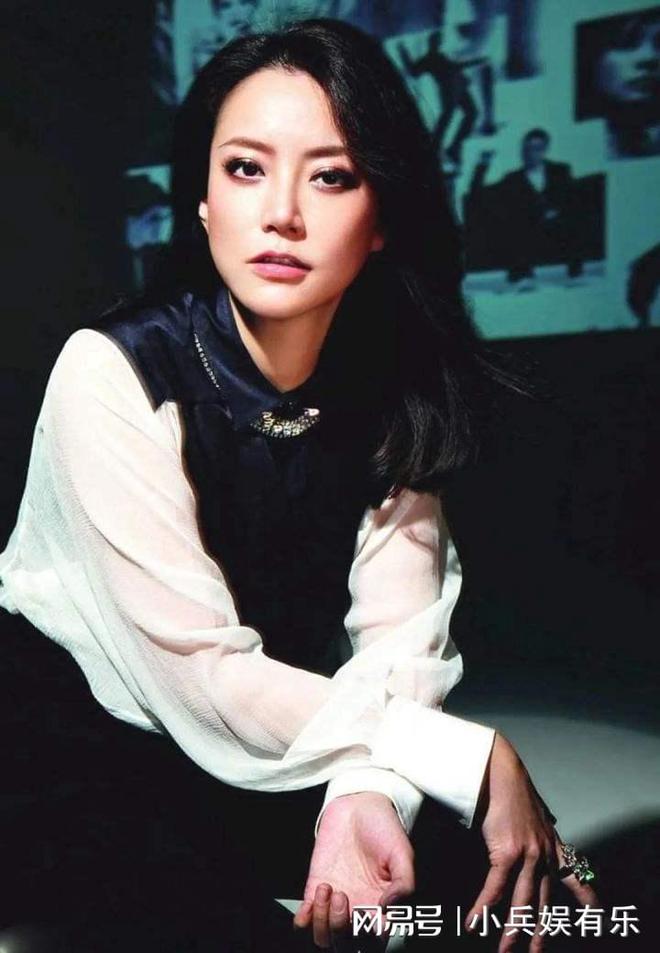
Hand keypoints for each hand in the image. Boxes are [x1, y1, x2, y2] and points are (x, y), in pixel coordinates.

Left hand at [293, 791, 414, 950]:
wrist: (358, 805)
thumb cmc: (384, 828)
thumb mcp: (402, 852)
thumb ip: (404, 883)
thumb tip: (389, 909)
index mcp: (382, 909)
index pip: (374, 943)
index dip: (370, 938)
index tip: (369, 914)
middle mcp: (358, 911)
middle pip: (345, 946)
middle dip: (340, 931)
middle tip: (343, 896)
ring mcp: (336, 902)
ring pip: (324, 938)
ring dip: (323, 923)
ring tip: (330, 889)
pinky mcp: (315, 888)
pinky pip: (305, 920)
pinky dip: (305, 918)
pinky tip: (314, 896)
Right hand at [467, 733, 599, 952]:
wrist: (500, 770)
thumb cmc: (511, 787)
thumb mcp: (534, 810)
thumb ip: (542, 824)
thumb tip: (549, 823)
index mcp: (552, 845)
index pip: (575, 874)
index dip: (586, 896)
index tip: (598, 913)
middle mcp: (545, 854)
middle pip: (545, 901)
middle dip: (542, 931)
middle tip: (538, 952)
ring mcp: (529, 855)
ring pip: (522, 902)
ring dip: (512, 930)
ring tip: (505, 949)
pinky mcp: (508, 852)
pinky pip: (495, 889)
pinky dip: (483, 908)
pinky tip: (474, 922)